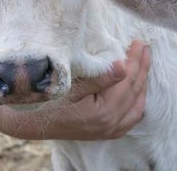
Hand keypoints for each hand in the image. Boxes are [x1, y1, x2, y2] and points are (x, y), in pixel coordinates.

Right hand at [0, 40, 152, 140]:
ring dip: (142, 84)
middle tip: (145, 48)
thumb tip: (123, 65)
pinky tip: (138, 90)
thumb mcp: (70, 85)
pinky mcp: (106, 133)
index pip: (127, 80)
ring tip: (144, 64)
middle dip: (142, 68)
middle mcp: (110, 124)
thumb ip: (99, 78)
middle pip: (134, 91)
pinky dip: (137, 102)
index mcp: (103, 111)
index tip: (138, 42)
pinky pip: (131, 118)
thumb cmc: (47, 100)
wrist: (32, 123)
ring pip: (137, 105)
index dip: (134, 60)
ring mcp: (109, 131)